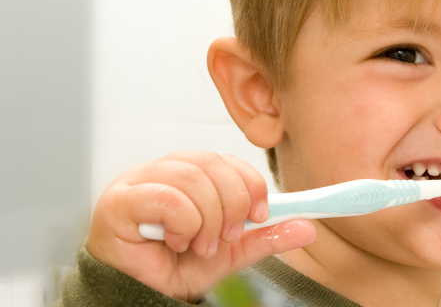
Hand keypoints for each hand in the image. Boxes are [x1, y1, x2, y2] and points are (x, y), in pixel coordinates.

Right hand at [87, 151, 316, 301]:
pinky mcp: (119, 201)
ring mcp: (137, 181)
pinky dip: (183, 223)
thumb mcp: (230, 252)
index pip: (227, 161)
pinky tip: (174, 242)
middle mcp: (163, 170)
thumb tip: (307, 228)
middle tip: (227, 237)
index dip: (250, 184)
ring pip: (192, 179)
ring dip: (207, 219)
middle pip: (212, 165)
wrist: (137, 295)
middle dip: (232, 204)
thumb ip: (264, 237)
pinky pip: (166, 197)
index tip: (261, 215)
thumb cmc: (174, 267)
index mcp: (189, 173)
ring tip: (200, 245)